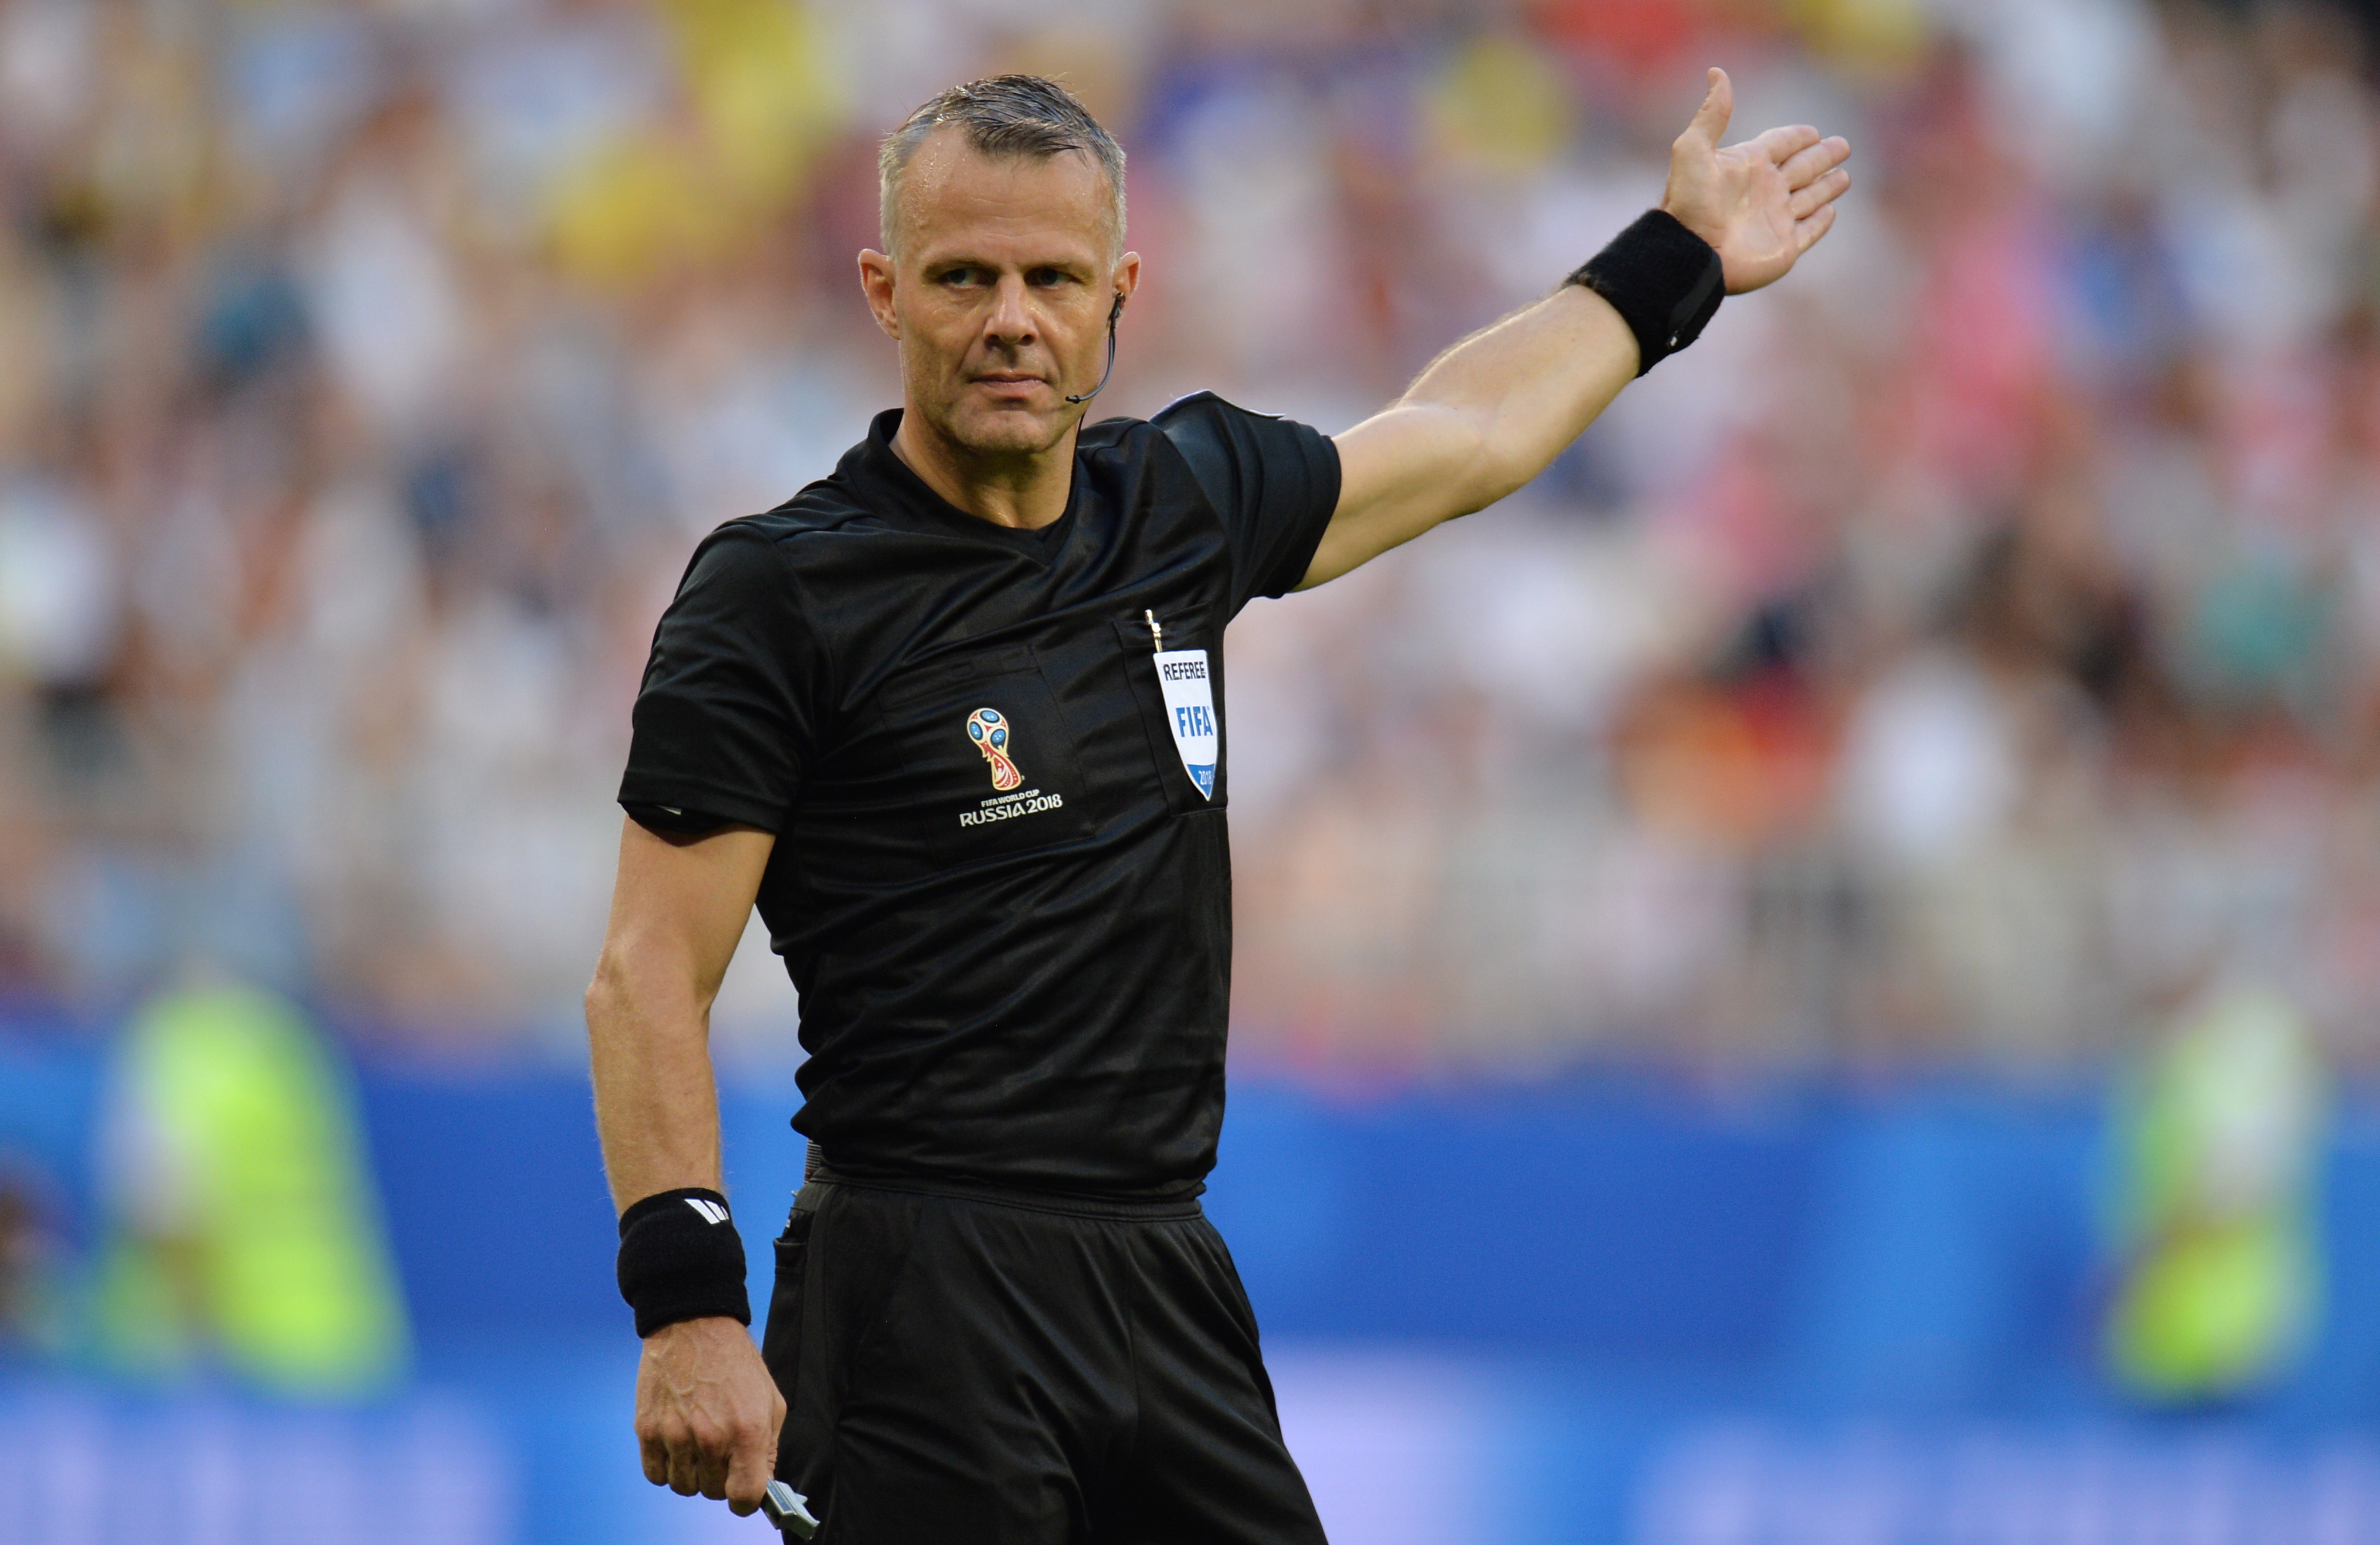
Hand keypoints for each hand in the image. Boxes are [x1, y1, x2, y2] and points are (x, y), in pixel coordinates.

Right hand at [634, 1316, 786, 1515]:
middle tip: (721, 1451)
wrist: (693, 1324)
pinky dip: (666, 1467)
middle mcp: (710, 1437)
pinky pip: (655, 1475)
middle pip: (713, 1492)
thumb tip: (761, 1485)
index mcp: (746, 1430)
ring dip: (692, 1473)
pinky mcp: (647, 1430)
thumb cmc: (735, 1362)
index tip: (743, 1493)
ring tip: (698, 1442)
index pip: (745, 1495)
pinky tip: (676, 1444)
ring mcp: (675, 1435)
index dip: (746, 1500)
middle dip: (721, 1479)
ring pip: (684, 1487)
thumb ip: (769, 1447)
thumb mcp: (771, 1400)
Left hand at [1660, 68, 1850, 294]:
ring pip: (1810, 198)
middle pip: (1802, 168)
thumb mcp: (1693, 150)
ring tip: (1844, 176)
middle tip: (1843, 145)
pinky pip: (1809, 230)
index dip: (1796, 137)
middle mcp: (1764, 190)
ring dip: (1827, 186)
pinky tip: (1830, 212)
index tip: (1813, 131)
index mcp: (1748, 165)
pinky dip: (1821, 221)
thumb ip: (1711, 114)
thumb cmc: (1689, 203)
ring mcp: (1775, 219)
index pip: (1780, 144)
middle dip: (1822, 157)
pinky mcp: (1784, 247)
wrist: (1689, 253)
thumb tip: (1716, 72)